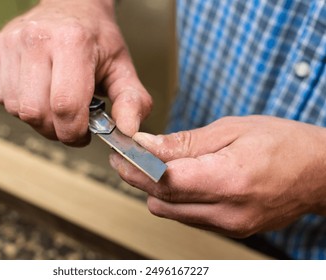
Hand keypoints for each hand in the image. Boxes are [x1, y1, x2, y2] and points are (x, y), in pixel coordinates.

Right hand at [0, 0, 151, 145]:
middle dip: (56, 130)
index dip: (74, 132)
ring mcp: (12, 43)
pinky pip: (1, 98)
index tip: (83, 134)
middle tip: (70, 123)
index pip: (66, 106)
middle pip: (37, 113)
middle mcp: (37, 40)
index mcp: (72, 42)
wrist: (72, 4)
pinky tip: (38, 94)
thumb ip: (131, 101)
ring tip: (55, 106)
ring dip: (38, 119)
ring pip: (17, 109)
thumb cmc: (96, 38)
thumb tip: (128, 130)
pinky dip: (20, 106)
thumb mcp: (122, 67)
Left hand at [109, 116, 325, 237]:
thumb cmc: (282, 143)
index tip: (121, 154)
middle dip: (139, 178)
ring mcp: (229, 226)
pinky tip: (181, 179)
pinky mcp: (231, 230)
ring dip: (157, 188)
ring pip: (170, 211)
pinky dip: (177, 198)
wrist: (318, 172)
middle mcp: (227, 211)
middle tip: (130, 157)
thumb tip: (146, 145)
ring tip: (156, 165)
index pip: (164, 180)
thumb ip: (185, 143)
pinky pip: (187, 216)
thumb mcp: (231, 130)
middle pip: (161, 199)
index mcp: (228, 180)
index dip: (135, 167)